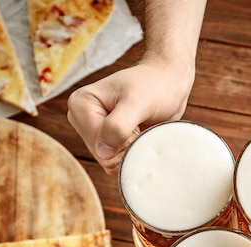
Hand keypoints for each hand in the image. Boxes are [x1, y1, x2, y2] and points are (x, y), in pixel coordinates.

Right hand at [67, 57, 194, 174]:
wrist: (170, 82)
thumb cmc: (155, 85)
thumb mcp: (138, 102)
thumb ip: (118, 126)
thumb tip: (103, 153)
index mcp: (80, 104)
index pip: (98, 144)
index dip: (124, 140)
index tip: (138, 120)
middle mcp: (81, 118)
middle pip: (102, 155)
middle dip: (126, 146)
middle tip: (140, 125)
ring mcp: (93, 130)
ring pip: (110, 160)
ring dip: (131, 149)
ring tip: (141, 127)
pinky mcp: (106, 139)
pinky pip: (117, 160)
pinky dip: (132, 152)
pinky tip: (140, 135)